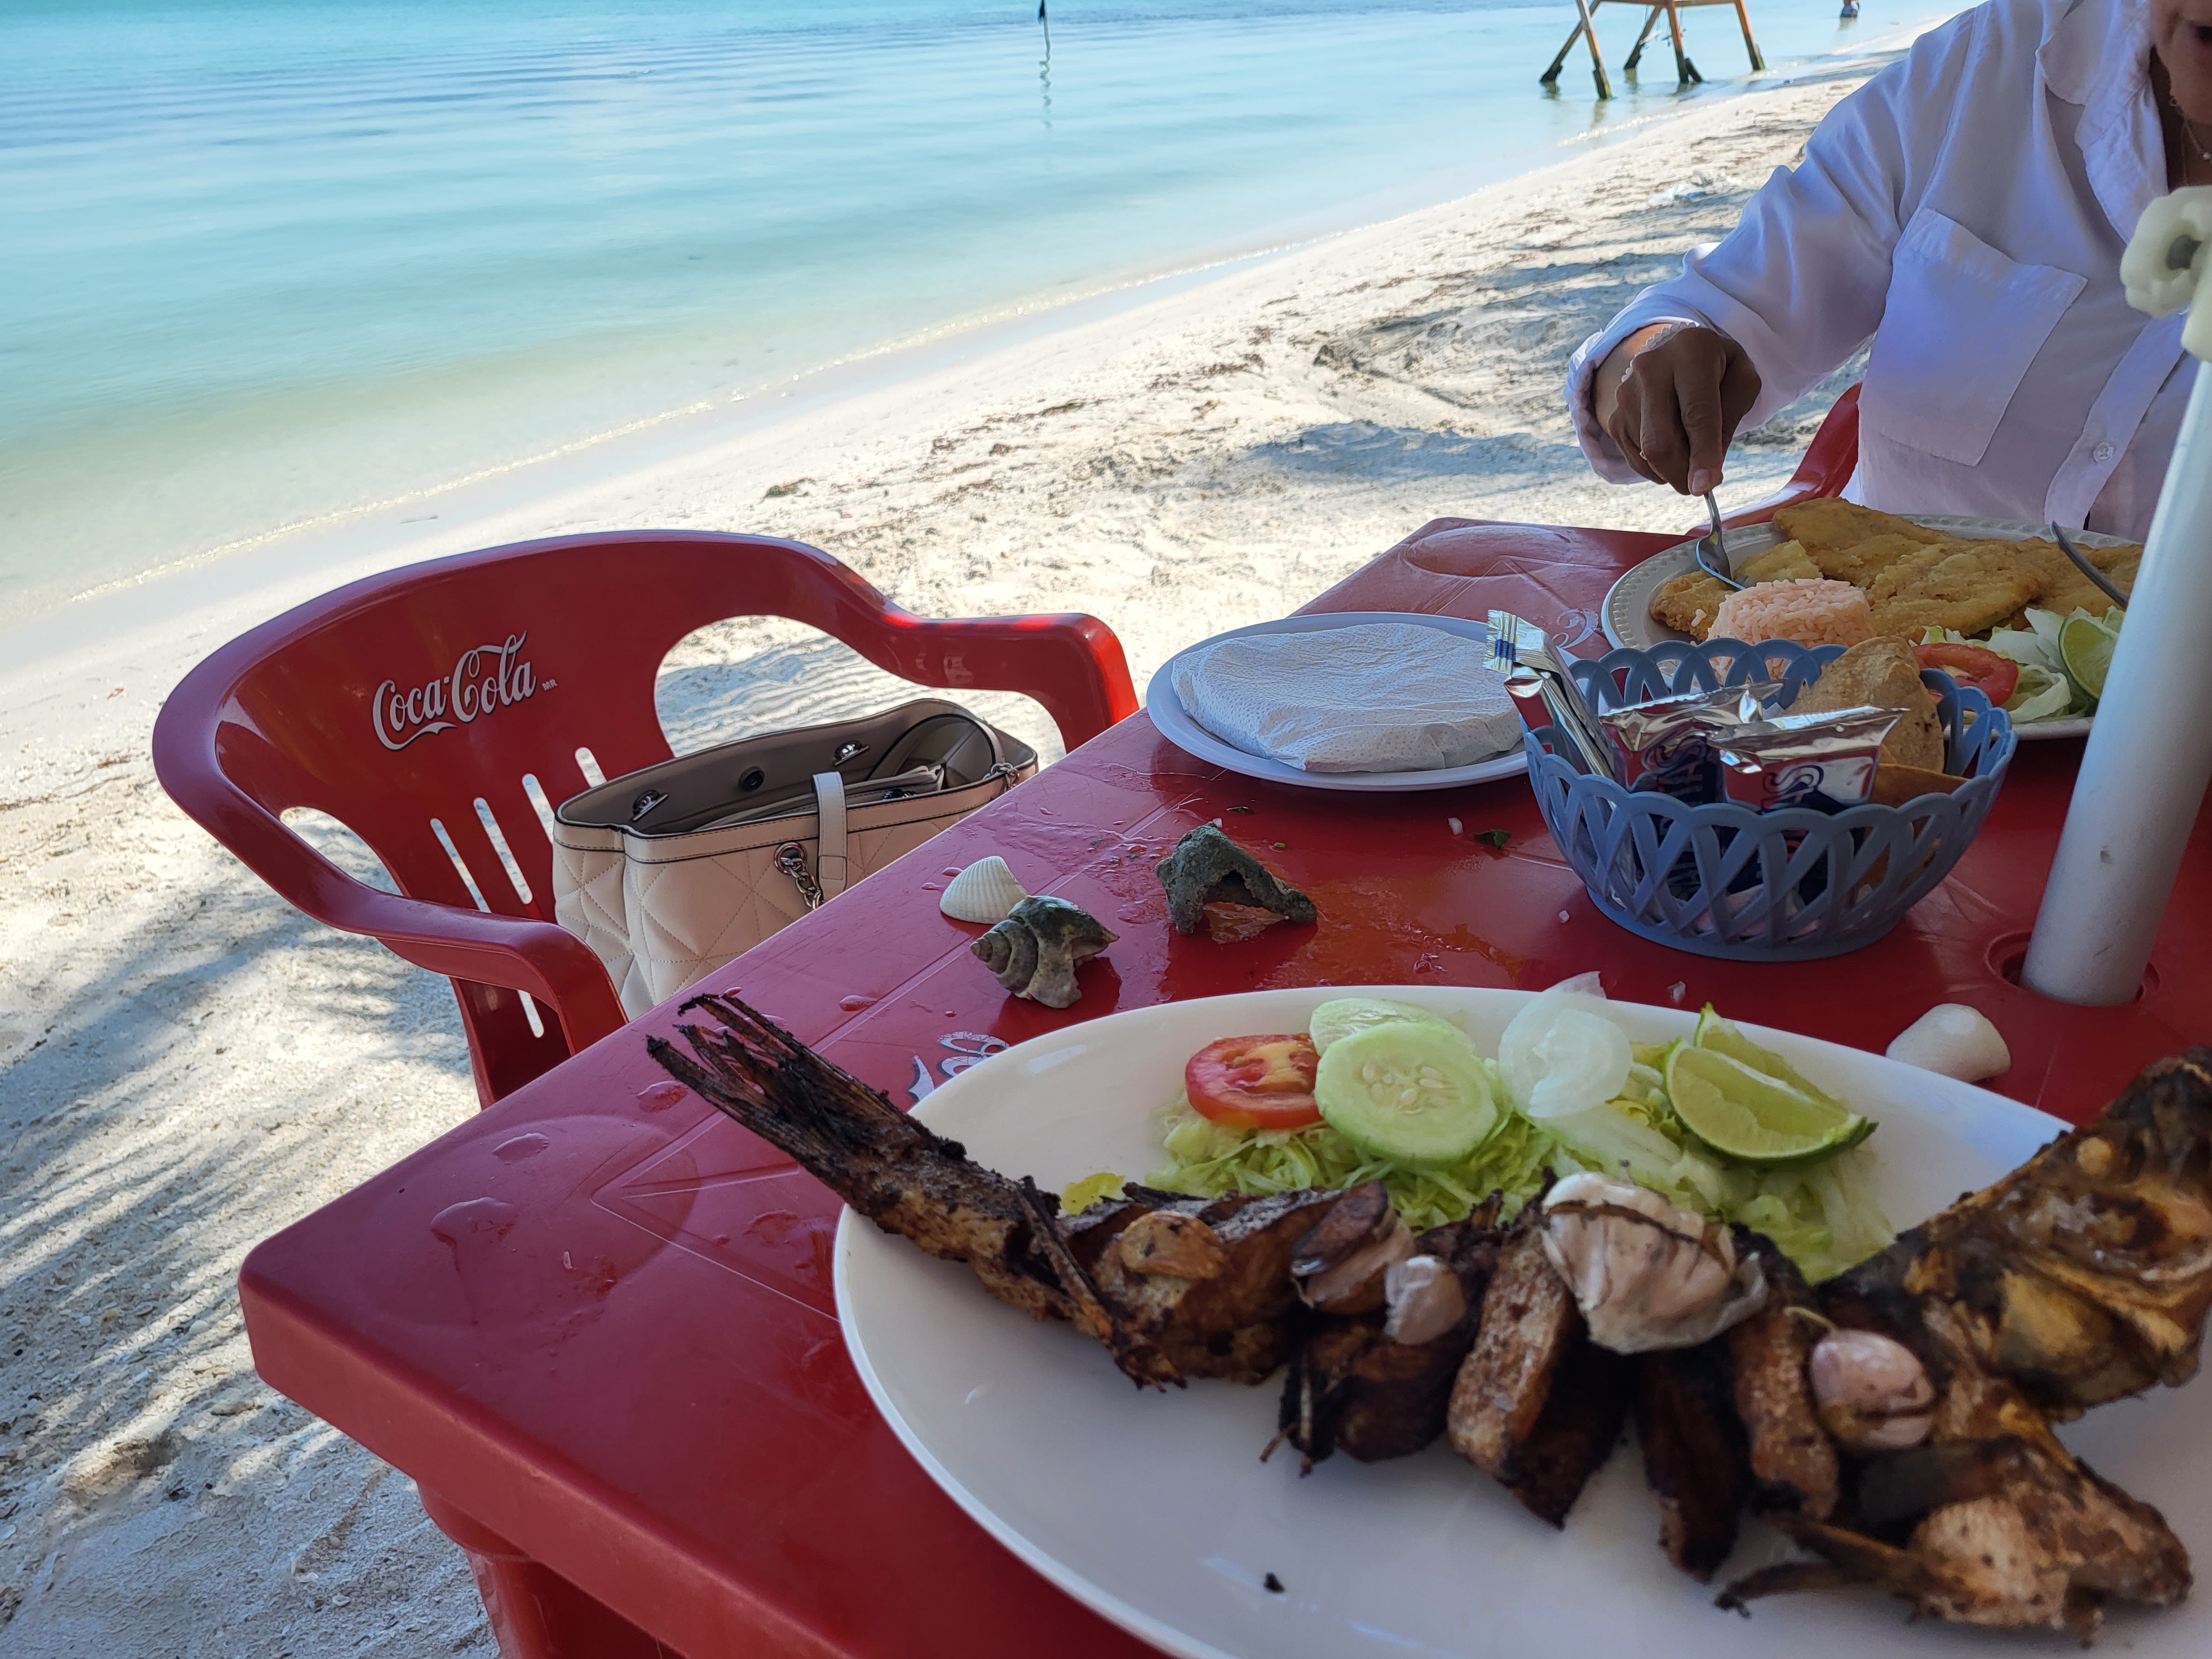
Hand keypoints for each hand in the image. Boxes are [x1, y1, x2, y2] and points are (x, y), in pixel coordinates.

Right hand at [1592, 322, 1761, 495]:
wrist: (1676, 352)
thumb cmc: (1717, 369)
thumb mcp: (1741, 381)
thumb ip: (1730, 421)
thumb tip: (1705, 473)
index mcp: (1691, 351)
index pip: (1696, 412)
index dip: (1702, 453)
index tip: (1705, 487)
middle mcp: (1650, 368)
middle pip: (1660, 441)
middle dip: (1683, 473)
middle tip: (1701, 485)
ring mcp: (1625, 393)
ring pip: (1647, 455)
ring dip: (1673, 469)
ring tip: (1691, 451)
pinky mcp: (1614, 415)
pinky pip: (1635, 459)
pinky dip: (1657, 467)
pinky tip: (1673, 450)